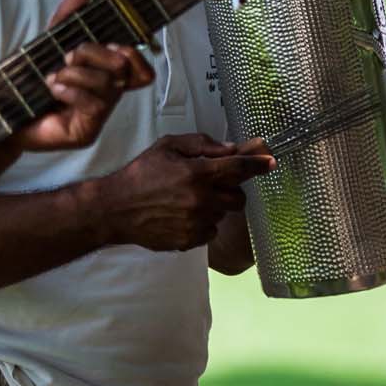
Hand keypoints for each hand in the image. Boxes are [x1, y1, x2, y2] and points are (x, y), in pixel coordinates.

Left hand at [12, 0, 154, 152]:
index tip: (111, 44)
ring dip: (75, 73)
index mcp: (106, 76)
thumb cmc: (32, 77)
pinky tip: (52, 88)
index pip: (143, 70)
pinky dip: (70, 89)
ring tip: (53, 75)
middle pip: (126, 68)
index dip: (134, 54)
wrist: (4, 111)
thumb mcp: (52, 39)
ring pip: (107, 84)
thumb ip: (70, 11)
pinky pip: (92, 104)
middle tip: (68, 56)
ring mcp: (99, 117)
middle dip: (94, 53)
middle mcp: (107, 97)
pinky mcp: (86, 132)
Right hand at [97, 133, 275, 251]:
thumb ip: (201, 144)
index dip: (258, 164)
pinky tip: (184, 214)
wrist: (115, 209)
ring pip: (223, 215)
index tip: (270, 162)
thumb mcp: (168, 147)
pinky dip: (204, 223)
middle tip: (216, 184)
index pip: (238, 169)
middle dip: (233, 190)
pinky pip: (210, 231)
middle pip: (238, 198)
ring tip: (190, 199)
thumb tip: (230, 149)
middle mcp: (200, 200)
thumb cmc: (140, 175)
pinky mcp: (190, 240)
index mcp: (197, 173)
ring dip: (215, 206)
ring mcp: (196, 223)